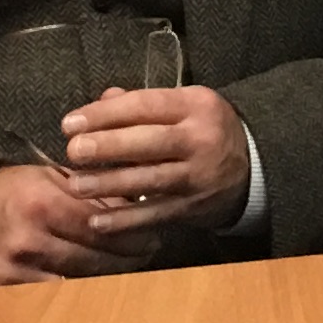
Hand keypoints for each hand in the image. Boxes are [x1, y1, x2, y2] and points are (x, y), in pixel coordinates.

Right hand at [0, 160, 151, 286]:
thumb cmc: (11, 191)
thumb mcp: (48, 177)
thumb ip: (89, 191)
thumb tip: (135, 205)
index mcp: (42, 203)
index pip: (102, 226)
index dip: (133, 235)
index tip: (152, 237)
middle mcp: (30, 239)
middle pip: (95, 258)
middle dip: (128, 258)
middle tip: (147, 254)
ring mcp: (16, 270)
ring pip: (79, 283)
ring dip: (108, 279)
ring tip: (128, 270)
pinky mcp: (4, 291)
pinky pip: (53, 299)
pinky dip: (78, 293)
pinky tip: (96, 286)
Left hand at [57, 83, 254, 228]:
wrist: (252, 167)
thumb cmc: (205, 130)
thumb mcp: (184, 106)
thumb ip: (142, 103)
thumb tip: (101, 101)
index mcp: (196, 105)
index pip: (145, 106)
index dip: (105, 115)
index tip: (70, 123)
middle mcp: (200, 138)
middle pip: (149, 142)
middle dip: (107, 147)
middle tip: (73, 151)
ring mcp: (198, 175)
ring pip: (150, 180)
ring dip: (110, 184)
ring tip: (76, 185)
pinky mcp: (193, 207)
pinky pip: (155, 214)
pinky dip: (125, 220)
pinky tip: (97, 221)